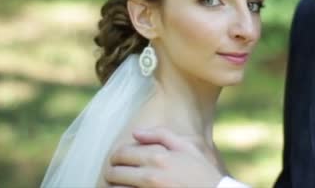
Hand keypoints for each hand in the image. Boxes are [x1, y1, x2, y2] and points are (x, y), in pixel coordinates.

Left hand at [105, 127, 223, 187]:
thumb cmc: (202, 172)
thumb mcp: (187, 147)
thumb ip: (161, 135)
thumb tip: (135, 133)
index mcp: (158, 157)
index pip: (121, 153)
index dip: (115, 156)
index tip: (117, 160)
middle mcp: (151, 175)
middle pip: (114, 172)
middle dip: (111, 172)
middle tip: (114, 174)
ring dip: (115, 186)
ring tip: (119, 185)